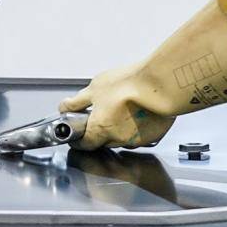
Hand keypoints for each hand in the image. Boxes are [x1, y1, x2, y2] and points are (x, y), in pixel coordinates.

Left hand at [58, 65, 177, 150]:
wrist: (161, 83)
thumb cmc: (130, 83)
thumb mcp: (95, 88)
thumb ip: (78, 101)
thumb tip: (65, 107)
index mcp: (100, 129)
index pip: (85, 144)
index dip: (79, 141)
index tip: (78, 137)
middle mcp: (118, 139)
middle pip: (105, 142)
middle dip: (101, 133)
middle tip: (104, 116)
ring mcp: (138, 139)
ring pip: (124, 140)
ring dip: (120, 131)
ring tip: (124, 110)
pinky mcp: (155, 135)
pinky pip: (142, 136)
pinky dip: (138, 128)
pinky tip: (140, 113)